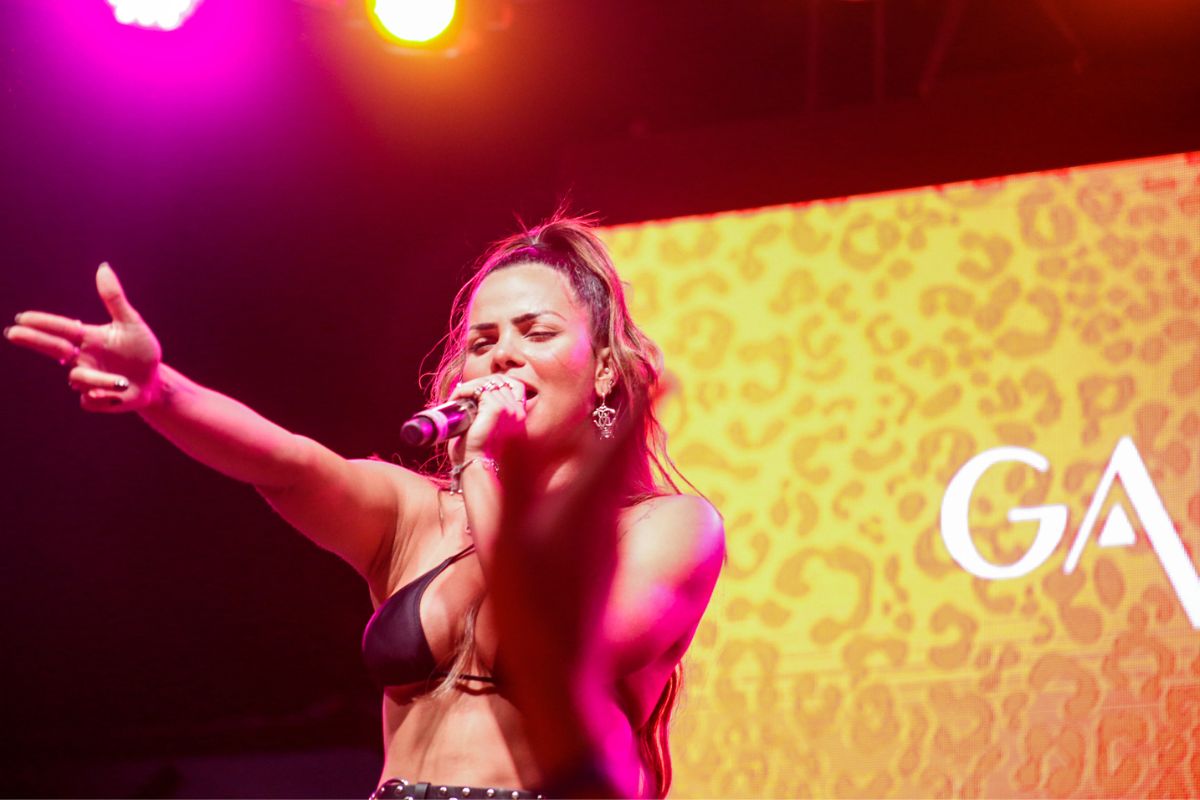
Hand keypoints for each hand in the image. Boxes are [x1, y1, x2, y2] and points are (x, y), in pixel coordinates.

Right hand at [5, 263, 162, 412]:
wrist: (154, 381)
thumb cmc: (142, 351)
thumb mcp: (132, 324)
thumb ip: (114, 299)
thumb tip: (103, 267)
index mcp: (89, 337)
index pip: (62, 328)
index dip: (43, 323)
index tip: (22, 318)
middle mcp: (82, 357)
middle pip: (53, 348)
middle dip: (34, 340)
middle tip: (13, 333)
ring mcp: (86, 378)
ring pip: (78, 379)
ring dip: (101, 381)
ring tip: (123, 382)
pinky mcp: (93, 398)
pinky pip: (89, 400)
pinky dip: (105, 397)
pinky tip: (119, 395)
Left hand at [447, 374, 527, 464]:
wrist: (474, 462)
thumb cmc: (477, 447)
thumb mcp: (487, 425)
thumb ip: (487, 410)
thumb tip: (471, 394)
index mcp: (519, 414)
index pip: (512, 384)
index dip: (492, 383)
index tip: (475, 391)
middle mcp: (517, 410)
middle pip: (499, 380)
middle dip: (478, 383)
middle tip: (462, 394)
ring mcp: (509, 408)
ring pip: (487, 383)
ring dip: (468, 387)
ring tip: (457, 397)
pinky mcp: (497, 409)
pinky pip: (478, 389)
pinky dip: (463, 390)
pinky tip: (455, 398)